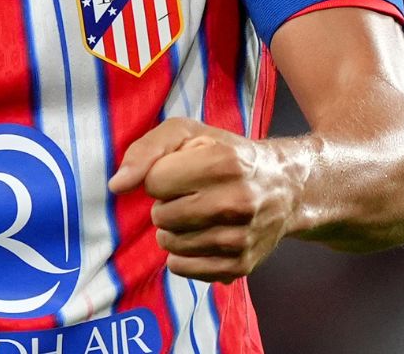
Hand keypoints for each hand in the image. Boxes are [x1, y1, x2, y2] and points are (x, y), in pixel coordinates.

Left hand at [108, 119, 305, 282]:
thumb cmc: (226, 154)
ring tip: (196, 214)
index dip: (160, 176)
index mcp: (223, 163)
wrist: (285, 186)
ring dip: (173, 229)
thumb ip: (146, 150)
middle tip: (190, 194)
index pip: (155, 182)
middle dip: (166, 203)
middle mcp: (237, 202)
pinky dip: (181, 255)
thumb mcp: (188, 134)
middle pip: (162, 215)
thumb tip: (118, 185)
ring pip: (170, 244)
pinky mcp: (241, 266)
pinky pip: (183, 269)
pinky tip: (199, 236)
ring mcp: (241, 238)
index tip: (180, 171)